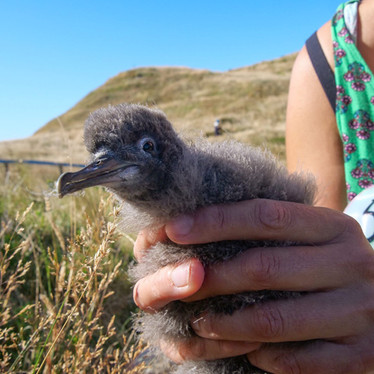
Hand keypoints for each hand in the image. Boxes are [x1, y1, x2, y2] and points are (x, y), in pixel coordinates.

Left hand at [133, 199, 373, 372]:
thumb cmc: (325, 266)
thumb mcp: (307, 240)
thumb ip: (264, 232)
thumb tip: (190, 228)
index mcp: (332, 226)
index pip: (264, 215)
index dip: (215, 221)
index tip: (174, 229)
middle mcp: (351, 262)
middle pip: (264, 267)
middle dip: (211, 278)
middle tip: (177, 283)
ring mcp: (360, 309)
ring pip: (275, 319)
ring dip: (226, 324)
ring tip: (198, 322)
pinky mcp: (361, 353)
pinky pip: (298, 360)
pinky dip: (262, 356)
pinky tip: (243, 351)